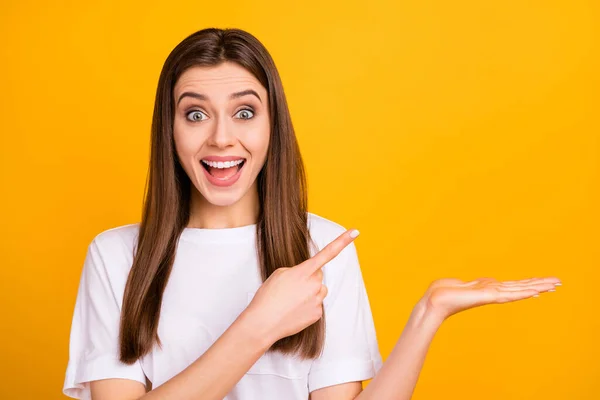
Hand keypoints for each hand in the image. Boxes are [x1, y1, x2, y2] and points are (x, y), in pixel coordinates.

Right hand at [245, 228, 359, 343]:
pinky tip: (294, 310)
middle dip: (309, 278)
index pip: (327, 252)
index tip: (355, 232)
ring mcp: (317, 300)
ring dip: (309, 293)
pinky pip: (317, 305)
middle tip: (292, 288)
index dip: (343, 241)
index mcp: (304, 271)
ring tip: (292, 300)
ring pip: (319, 291)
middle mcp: (314, 284)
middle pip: (318, 275)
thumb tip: (307, 277)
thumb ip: (297, 270)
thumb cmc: (268, 297)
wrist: (264, 323)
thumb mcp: (279, 274)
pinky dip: (308, 306)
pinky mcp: (317, 314)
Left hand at [418, 276, 561, 320]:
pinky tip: (536, 291)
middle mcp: (492, 292)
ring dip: (537, 287)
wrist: (433, 301)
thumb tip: (489, 281)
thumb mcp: (464, 284)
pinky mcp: (487, 297)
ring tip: (554, 285)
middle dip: (539, 284)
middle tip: (558, 282)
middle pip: (520, 287)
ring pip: (519, 290)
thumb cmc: (443, 293)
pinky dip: (524, 292)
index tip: (543, 283)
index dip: (528, 284)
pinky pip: (509, 294)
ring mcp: (491, 295)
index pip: (513, 286)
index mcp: (488, 288)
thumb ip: (478, 283)